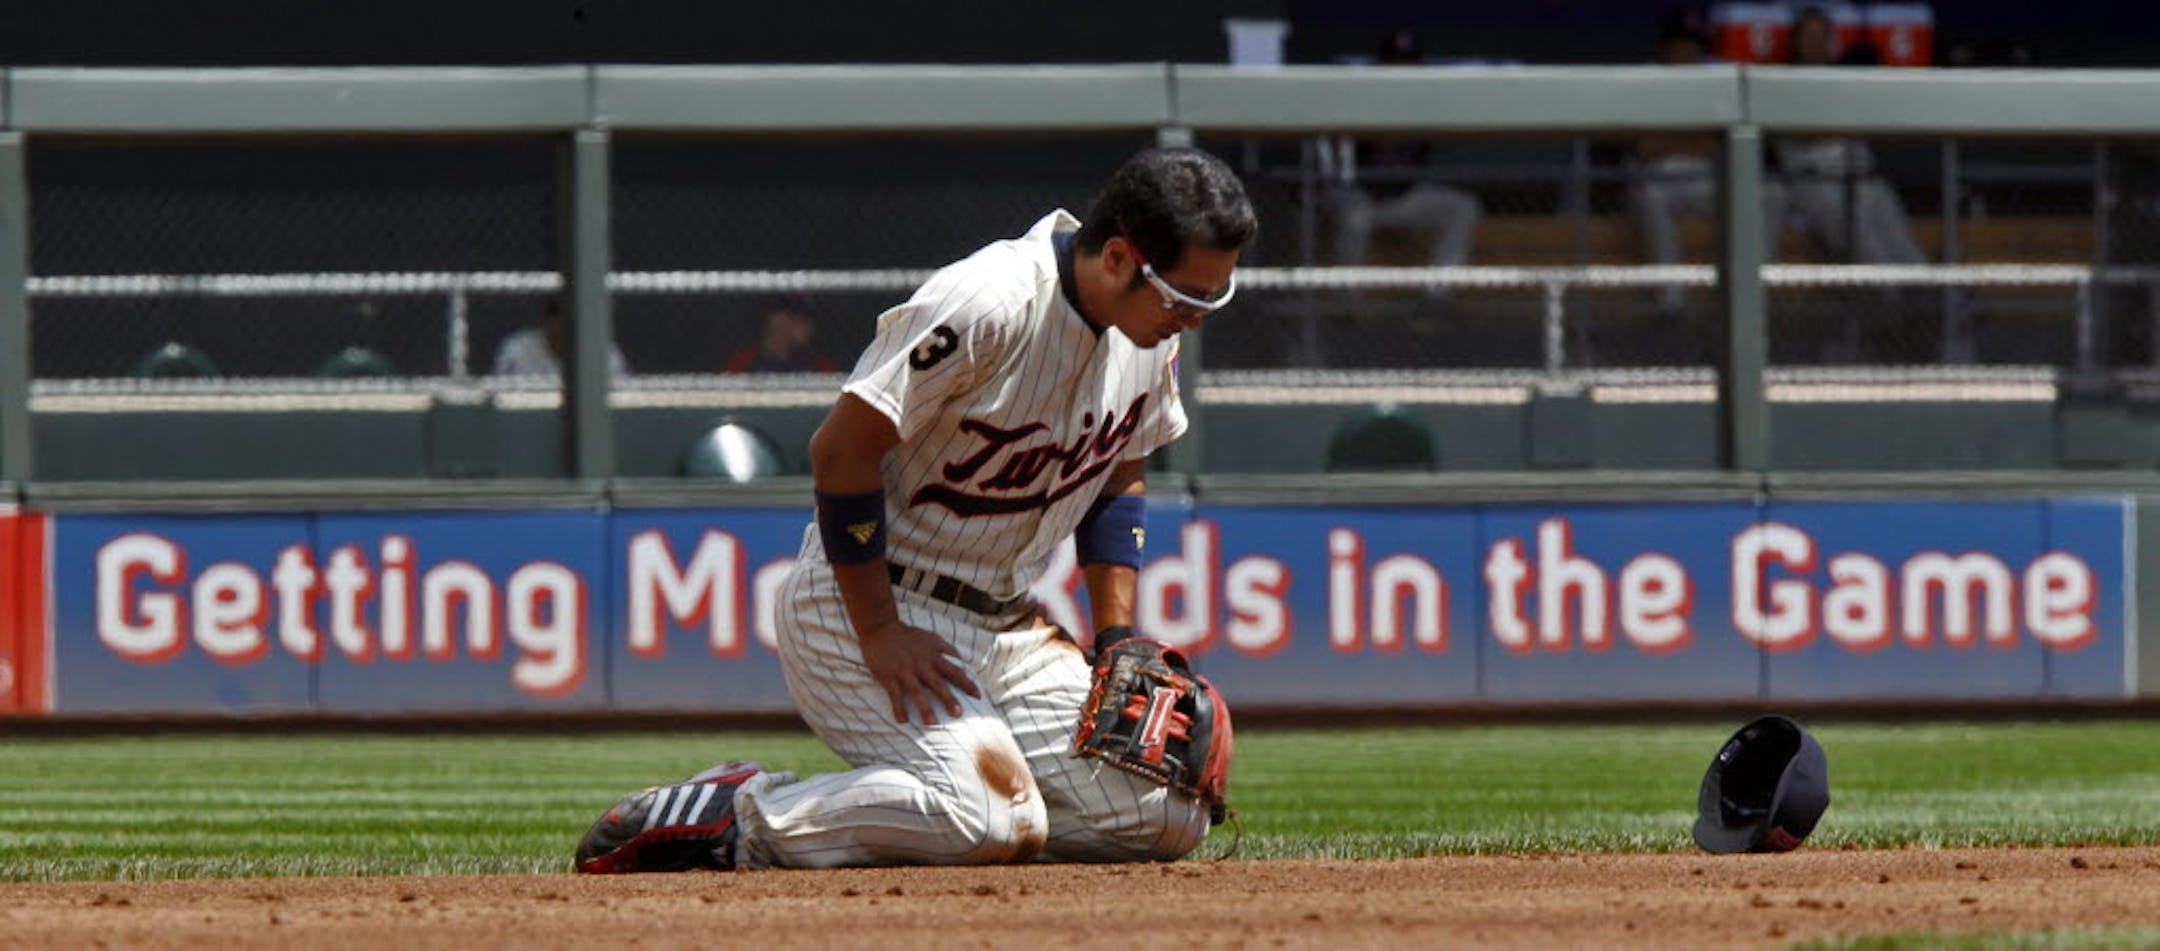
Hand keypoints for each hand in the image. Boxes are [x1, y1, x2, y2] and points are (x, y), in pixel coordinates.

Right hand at [857, 620, 981, 723]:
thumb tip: (963, 665)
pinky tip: (902, 721)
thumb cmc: (909, 636)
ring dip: (924, 708)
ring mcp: (904, 671)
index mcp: (933, 656)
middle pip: (938, 683)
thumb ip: (947, 650)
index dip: (967, 683)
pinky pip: (895, 694)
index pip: (954, 671)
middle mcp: (921, 664)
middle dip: (948, 699)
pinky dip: (898, 708)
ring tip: (932, 723)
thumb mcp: (932, 638)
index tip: (978, 696)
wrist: (881, 628)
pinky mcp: (888, 676)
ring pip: (916, 691)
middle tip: (958, 714)